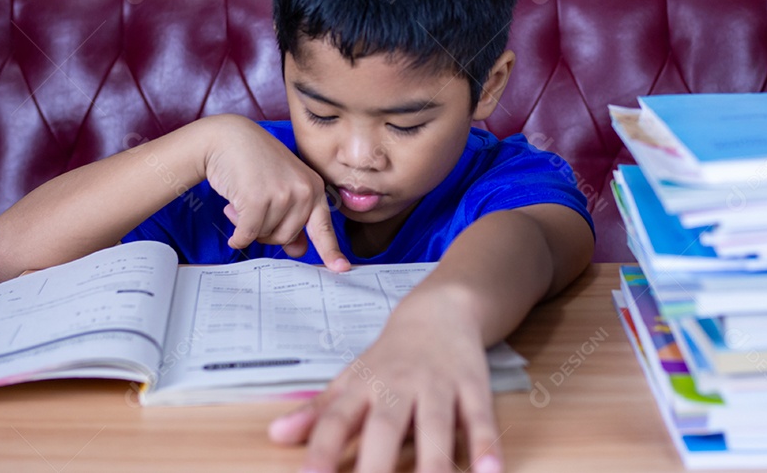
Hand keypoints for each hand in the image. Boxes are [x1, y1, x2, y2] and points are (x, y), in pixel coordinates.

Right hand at [202, 115, 348, 269]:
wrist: (229, 138)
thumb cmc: (254, 164)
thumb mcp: (281, 188)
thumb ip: (292, 218)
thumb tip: (299, 250)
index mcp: (315, 188)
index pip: (324, 226)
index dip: (331, 251)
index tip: (342, 269)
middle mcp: (304, 191)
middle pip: (286, 237)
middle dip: (265, 229)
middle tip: (253, 206)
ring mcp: (284, 194)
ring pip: (265, 235)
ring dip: (248, 224)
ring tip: (242, 197)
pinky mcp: (259, 199)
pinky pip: (248, 234)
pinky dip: (237, 233)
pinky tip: (231, 213)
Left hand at [268, 301, 503, 472]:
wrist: (440, 310)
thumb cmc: (390, 357)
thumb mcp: (352, 378)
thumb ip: (319, 412)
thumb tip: (275, 436)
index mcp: (365, 385)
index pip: (338, 419)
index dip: (322, 450)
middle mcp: (400, 384)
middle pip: (385, 426)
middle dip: (376, 465)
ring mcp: (438, 385)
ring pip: (436, 424)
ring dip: (434, 462)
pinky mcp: (473, 386)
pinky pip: (480, 418)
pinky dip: (487, 444)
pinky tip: (491, 472)